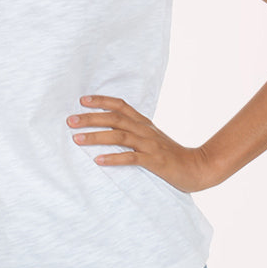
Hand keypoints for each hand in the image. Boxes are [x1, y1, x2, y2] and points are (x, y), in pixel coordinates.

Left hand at [67, 95, 213, 192]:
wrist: (197, 167)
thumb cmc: (171, 156)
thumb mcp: (152, 139)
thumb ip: (134, 133)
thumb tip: (110, 131)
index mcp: (144, 124)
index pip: (121, 106)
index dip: (101, 101)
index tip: (82, 100)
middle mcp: (145, 130)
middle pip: (114, 119)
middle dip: (90, 118)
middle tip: (70, 120)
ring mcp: (150, 145)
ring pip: (119, 136)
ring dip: (96, 137)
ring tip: (77, 139)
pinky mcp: (154, 161)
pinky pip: (131, 158)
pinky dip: (114, 158)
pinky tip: (98, 161)